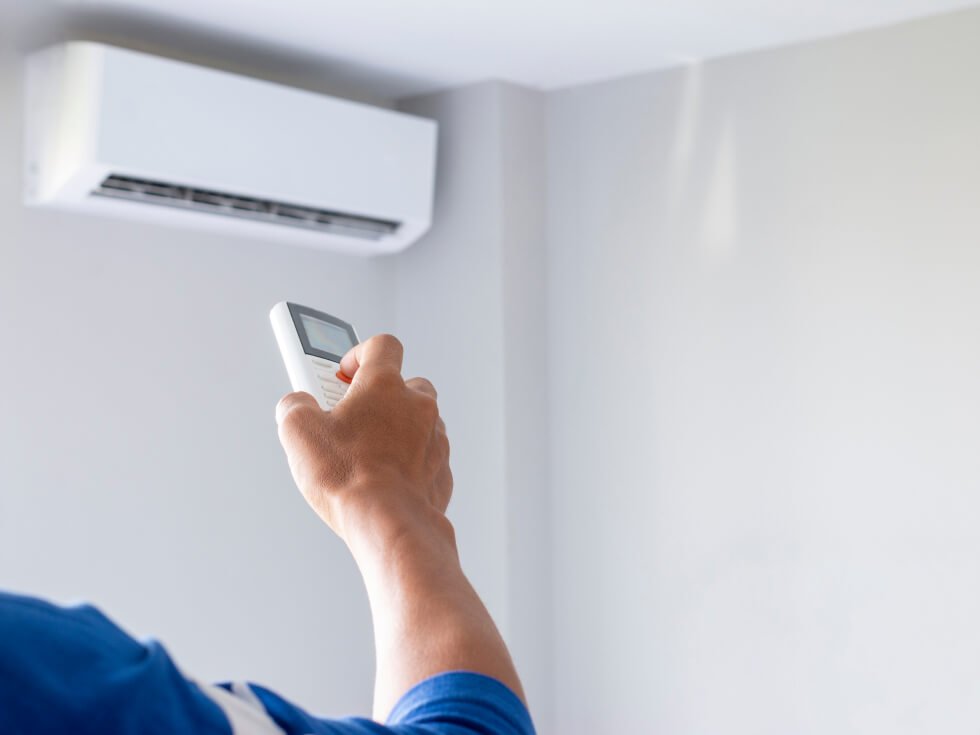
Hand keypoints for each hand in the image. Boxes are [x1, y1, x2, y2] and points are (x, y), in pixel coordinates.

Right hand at [275, 334, 452, 544]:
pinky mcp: (441, 470)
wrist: (388, 522)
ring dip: (397, 428)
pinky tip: (385, 477)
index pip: (382, 345)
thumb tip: (295, 404)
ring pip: (420, 420)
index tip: (344, 371)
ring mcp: (435, 438)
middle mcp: (418, 406)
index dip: (360, 352)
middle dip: (380, 395)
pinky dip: (409, 460)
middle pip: (405, 383)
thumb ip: (294, 405)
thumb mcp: (298, 432)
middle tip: (351, 416)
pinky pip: (426, 455)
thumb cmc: (349, 477)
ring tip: (366, 452)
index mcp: (385, 385)